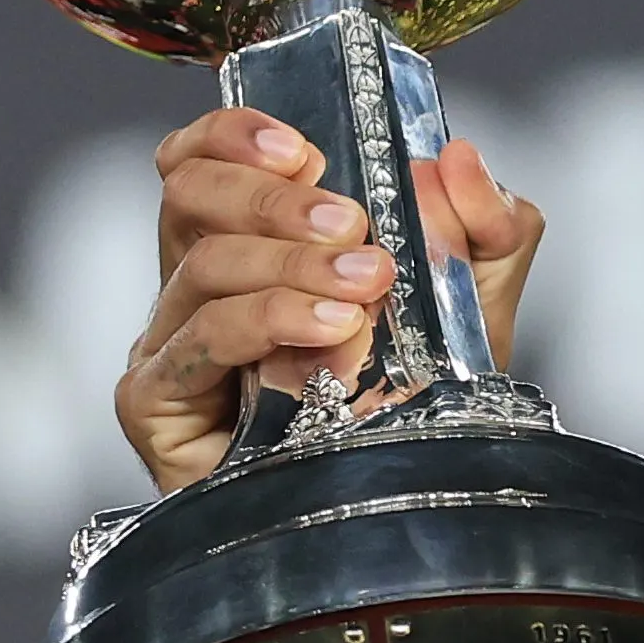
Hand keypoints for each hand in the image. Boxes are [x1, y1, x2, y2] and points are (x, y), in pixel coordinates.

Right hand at [117, 108, 544, 492]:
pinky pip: (196, 342)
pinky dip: (266, 323)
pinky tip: (329, 333)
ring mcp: (171, 346)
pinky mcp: (156, 404)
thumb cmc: (419, 403)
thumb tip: (454, 158)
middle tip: (350, 223)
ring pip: (202, 266)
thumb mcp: (473, 302)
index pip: (201, 159)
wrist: (407, 506)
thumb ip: (488, 228)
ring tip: (363, 284)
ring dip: (288, 265)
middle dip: (273, 199)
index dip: (234, 136)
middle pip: (189, 196)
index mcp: (250, 245)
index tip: (305, 149)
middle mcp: (198, 288)